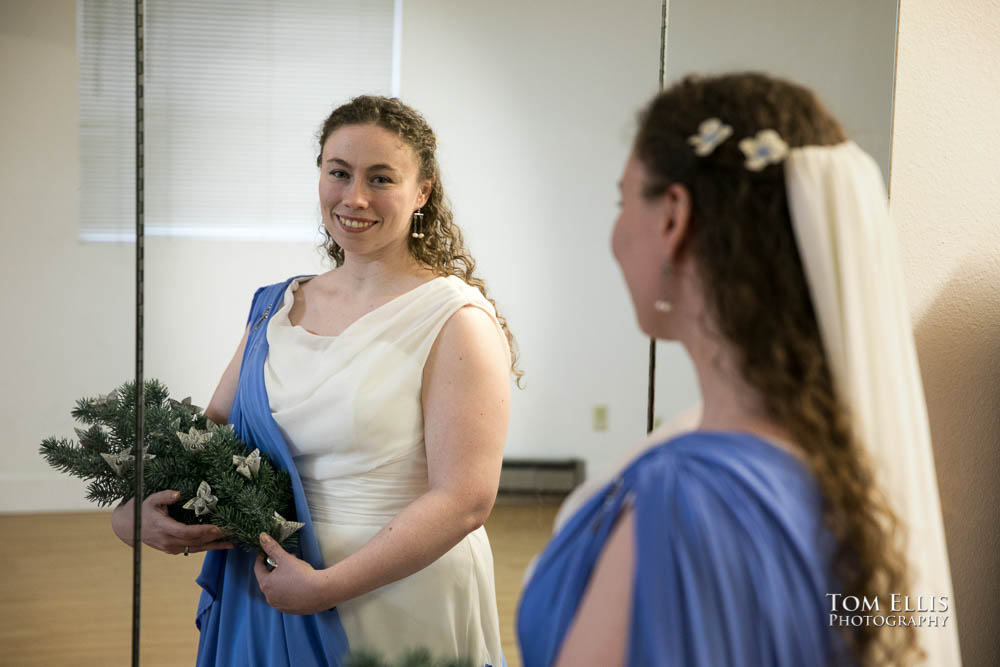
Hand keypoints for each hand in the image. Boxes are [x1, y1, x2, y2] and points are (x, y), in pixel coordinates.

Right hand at [111, 490, 233, 554]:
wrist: (129, 528)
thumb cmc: (141, 510)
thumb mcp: (150, 499)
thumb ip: (164, 496)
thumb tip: (178, 494)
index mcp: (163, 528)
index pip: (187, 532)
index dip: (203, 530)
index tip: (218, 527)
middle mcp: (168, 541)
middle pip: (195, 541)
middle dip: (215, 537)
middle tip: (233, 531)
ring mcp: (171, 548)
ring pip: (196, 548)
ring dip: (214, 546)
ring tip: (231, 543)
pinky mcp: (174, 550)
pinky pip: (193, 549)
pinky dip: (207, 547)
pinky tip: (220, 545)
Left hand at [254, 533, 333, 614]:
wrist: (321, 592)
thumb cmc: (301, 575)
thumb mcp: (285, 558)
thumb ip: (272, 548)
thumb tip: (262, 537)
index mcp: (266, 584)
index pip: (258, 569)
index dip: (261, 559)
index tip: (265, 553)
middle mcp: (270, 597)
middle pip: (268, 579)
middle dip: (275, 568)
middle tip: (284, 560)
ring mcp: (280, 605)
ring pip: (277, 589)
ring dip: (281, 580)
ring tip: (294, 571)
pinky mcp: (291, 610)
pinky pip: (286, 598)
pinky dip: (289, 590)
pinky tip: (299, 584)